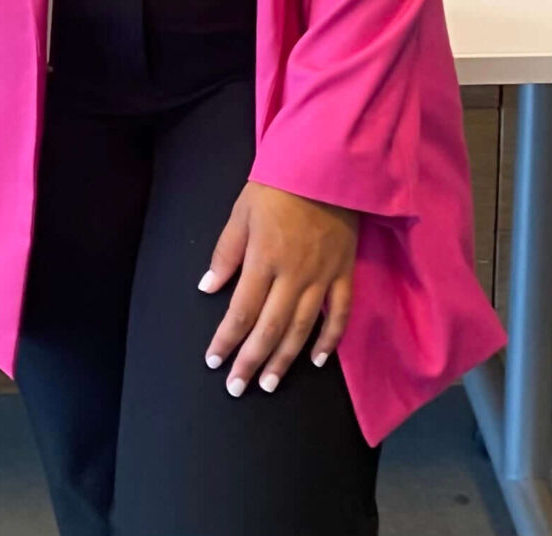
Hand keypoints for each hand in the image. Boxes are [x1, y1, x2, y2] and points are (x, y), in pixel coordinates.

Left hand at [199, 181, 357, 395]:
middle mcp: (292, 276)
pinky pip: (339, 315)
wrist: (326, 163)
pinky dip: (330, 341)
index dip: (226, 340)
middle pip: (269, 329)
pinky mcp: (344, 274)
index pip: (240, 312)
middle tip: (237, 388)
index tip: (214, 362)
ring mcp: (322, 278)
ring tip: (269, 384)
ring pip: (301, 330)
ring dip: (284, 360)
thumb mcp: (241, 212)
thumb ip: (225, 252)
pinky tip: (318, 361)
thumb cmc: (277, 184)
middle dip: (251, 362)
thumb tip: (207, 288)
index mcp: (263, 260)